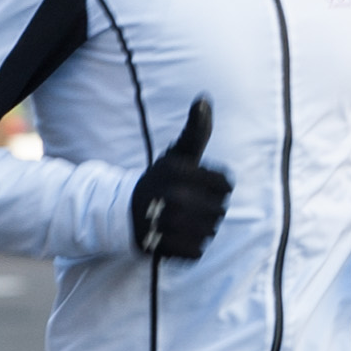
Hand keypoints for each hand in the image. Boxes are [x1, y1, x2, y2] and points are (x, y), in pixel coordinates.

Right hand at [130, 99, 229, 260]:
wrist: (124, 212)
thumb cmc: (162, 180)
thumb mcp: (178, 153)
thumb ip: (196, 129)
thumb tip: (204, 98)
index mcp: (176, 170)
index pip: (227, 184)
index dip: (219, 186)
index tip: (201, 186)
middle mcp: (169, 195)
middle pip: (220, 210)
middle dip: (211, 208)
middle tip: (191, 204)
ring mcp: (163, 223)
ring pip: (210, 232)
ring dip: (203, 228)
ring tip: (184, 220)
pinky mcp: (159, 248)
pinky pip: (197, 252)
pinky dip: (192, 247)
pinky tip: (178, 236)